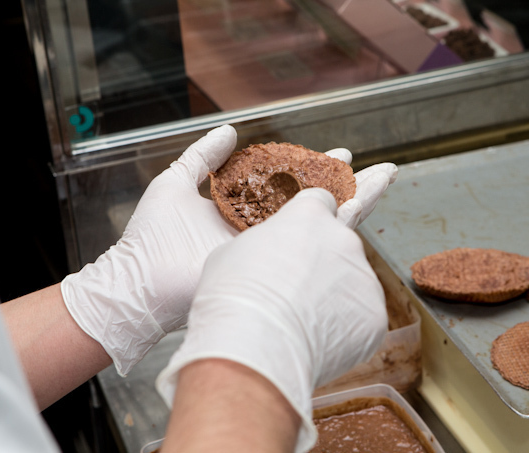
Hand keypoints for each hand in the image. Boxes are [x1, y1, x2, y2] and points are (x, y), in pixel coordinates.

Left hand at [61, 123, 395, 376]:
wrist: (142, 281)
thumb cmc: (151, 236)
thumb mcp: (175, 182)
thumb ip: (203, 156)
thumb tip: (230, 130)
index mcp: (244, 212)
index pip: (290, 186)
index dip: (316, 170)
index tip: (341, 155)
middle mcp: (265, 232)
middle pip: (317, 204)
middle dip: (348, 185)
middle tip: (377, 169)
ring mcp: (273, 250)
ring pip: (325, 222)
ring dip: (358, 198)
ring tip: (385, 178)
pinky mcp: (274, 266)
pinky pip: (312, 243)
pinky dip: (341, 223)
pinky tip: (363, 203)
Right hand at [156, 188, 387, 451]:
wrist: (253, 348)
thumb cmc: (232, 298)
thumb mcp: (232, 253)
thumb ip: (264, 245)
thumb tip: (268, 257)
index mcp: (309, 215)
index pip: (320, 202)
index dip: (308, 222)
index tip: (300, 239)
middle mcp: (344, 239)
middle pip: (339, 245)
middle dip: (322, 263)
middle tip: (293, 291)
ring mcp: (363, 277)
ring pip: (351, 283)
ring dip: (334, 296)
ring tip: (300, 322)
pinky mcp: (375, 315)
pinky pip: (361, 317)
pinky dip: (345, 329)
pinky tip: (316, 340)